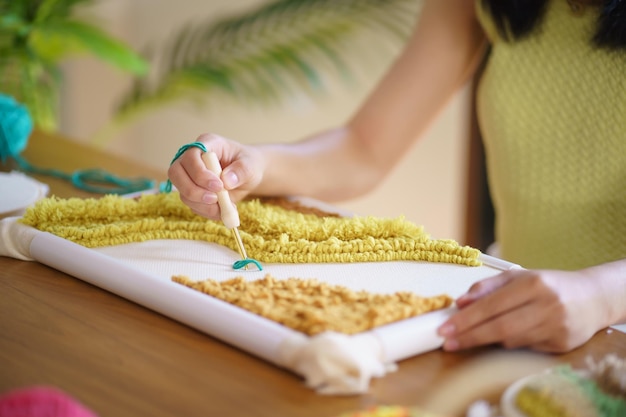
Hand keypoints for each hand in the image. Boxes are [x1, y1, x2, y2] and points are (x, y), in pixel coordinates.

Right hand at [167, 133, 264, 219]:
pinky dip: (205, 210)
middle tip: (215, 199)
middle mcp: (192, 158)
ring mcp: (188, 175)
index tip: (219, 186)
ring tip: (224, 206)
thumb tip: (226, 181)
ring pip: (182, 191)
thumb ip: (241, 171)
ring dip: (202, 204)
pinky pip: (191, 203)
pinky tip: (221, 210)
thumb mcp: (251, 165)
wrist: (248, 175)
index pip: (191, 155)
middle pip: (176, 173)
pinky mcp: (191, 190)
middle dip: (193, 190)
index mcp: (207, 143)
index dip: (200, 173)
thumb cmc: (248, 164)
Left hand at [437, 268, 610, 352]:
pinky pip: (526, 349)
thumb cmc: (548, 286)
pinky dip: (510, 344)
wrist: (592, 297)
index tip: (445, 329)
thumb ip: (487, 287)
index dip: (466, 320)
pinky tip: (504, 338)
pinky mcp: (563, 344)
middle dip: (470, 336)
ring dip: (488, 341)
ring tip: (472, 337)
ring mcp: (556, 326)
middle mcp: (546, 305)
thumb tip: (460, 302)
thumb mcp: (518, 277)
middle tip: (448, 343)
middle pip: (500, 327)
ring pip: (512, 340)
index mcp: (532, 283)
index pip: (491, 306)